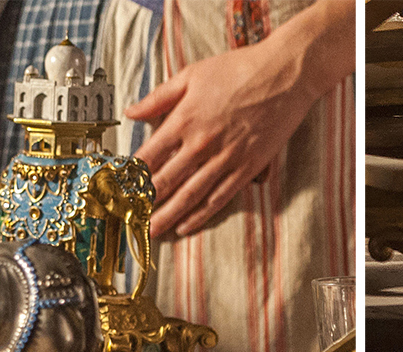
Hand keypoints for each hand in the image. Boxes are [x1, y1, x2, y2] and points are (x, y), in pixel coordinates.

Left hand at [126, 0, 353, 240]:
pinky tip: (186, 226)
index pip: (148, 157)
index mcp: (183, 120)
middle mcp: (201, 144)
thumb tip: (131, 112)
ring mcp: (225, 159)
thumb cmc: (238, 69)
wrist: (284, 74)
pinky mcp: (247, 168)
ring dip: (167, 216)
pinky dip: (200, 215)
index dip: (130, 177)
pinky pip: (219, 198)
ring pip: (189, 196)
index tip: (119, 190)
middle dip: (144, 204)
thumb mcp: (191, 75)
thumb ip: (159, 97)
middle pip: (164, 182)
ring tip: (152, 232)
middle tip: (130, 220)